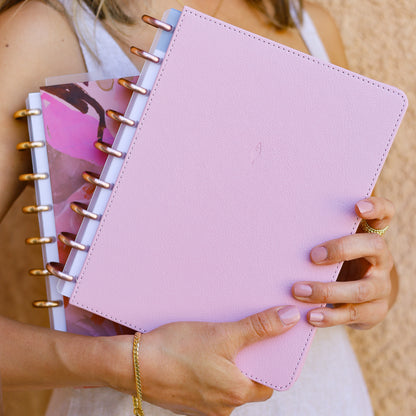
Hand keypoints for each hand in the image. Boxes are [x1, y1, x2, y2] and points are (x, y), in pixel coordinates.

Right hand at [109, 306, 298, 415]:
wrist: (131, 365)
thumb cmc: (176, 350)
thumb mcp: (222, 334)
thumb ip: (259, 327)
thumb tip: (289, 318)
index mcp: (236, 394)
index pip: (268, 382)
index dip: (271, 361)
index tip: (269, 341)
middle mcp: (222, 407)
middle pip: (247, 381)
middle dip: (247, 359)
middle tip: (242, 333)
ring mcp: (202, 406)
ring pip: (226, 382)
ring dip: (227, 362)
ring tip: (221, 338)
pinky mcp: (187, 399)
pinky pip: (208, 383)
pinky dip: (210, 368)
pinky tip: (199, 350)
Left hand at [292, 197, 394, 329]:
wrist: (361, 297)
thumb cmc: (338, 262)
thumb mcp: (334, 245)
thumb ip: (320, 233)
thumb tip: (283, 218)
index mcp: (371, 236)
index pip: (385, 214)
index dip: (376, 208)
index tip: (358, 206)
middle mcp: (381, 259)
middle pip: (373, 247)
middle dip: (342, 249)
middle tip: (312, 255)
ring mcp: (381, 286)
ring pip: (360, 289)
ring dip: (326, 290)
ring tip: (298, 290)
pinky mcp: (374, 311)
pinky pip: (353, 315)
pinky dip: (329, 317)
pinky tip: (310, 316)